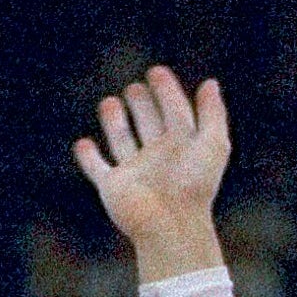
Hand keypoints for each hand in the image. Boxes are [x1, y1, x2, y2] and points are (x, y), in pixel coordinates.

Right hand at [73, 65, 230, 281]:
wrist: (170, 224)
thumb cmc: (193, 186)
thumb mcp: (212, 145)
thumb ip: (213, 114)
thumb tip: (210, 83)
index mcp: (181, 149)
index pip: (175, 114)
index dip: (168, 92)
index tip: (157, 72)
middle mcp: (158, 159)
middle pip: (148, 125)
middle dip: (141, 105)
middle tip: (135, 88)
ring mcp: (134, 173)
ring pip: (123, 142)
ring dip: (115, 123)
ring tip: (110, 103)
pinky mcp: (112, 188)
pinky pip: (98, 170)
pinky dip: (88, 158)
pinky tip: (84, 144)